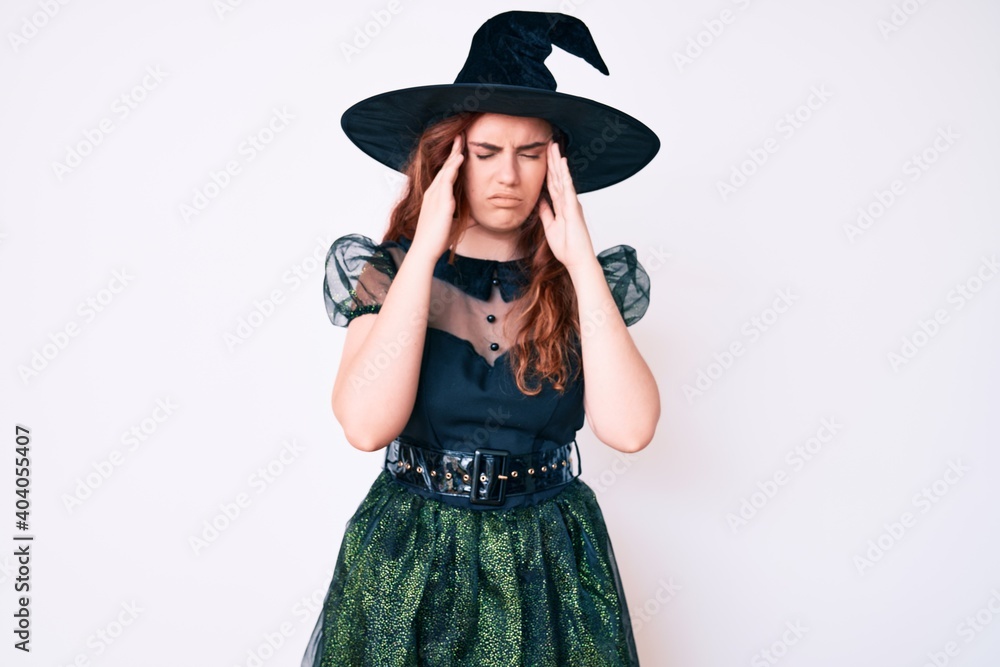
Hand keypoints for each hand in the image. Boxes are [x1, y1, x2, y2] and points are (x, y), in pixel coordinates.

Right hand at [410, 134, 464, 260]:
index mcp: (434, 198)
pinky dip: (453, 167)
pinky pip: (447, 180)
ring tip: (461, 141)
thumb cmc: (435, 240)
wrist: (424, 250)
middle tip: (460, 137)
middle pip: (444, 167)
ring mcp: (436, 197)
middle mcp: (433, 193)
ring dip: (454, 155)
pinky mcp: (441, 202)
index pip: (444, 175)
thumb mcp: (453, 226)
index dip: (452, 161)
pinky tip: (460, 158)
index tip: (459, 150)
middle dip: (452, 151)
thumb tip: (477, 218)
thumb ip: (465, 219)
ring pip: (446, 170)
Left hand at [538, 141, 594, 271]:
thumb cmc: (567, 247)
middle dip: (553, 160)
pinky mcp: (573, 208)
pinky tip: (562, 164)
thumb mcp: (550, 226)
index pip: (552, 183)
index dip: (548, 169)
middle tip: (550, 142)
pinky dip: (564, 175)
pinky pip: (567, 188)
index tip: (545, 155)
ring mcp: (571, 203)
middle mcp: (567, 201)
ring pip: (562, 178)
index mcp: (561, 206)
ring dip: (558, 162)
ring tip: (554, 146)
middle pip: (558, 176)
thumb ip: (546, 212)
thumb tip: (539, 200)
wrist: (577, 260)